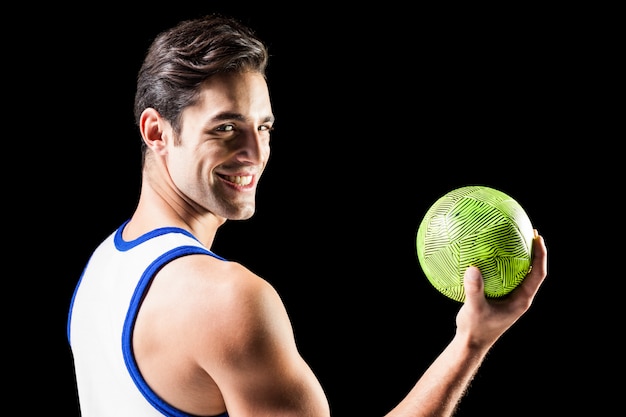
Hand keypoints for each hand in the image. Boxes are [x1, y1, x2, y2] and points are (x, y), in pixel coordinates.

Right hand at [455, 230, 547, 346]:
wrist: (471, 343)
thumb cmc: (475, 329)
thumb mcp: (474, 309)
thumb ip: (474, 290)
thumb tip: (473, 268)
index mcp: (521, 300)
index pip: (537, 274)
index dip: (540, 255)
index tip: (538, 237)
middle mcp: (519, 297)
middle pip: (532, 270)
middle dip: (533, 251)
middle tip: (529, 231)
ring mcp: (509, 297)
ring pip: (518, 273)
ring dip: (518, 256)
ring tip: (511, 238)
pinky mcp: (499, 297)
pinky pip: (501, 276)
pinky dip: (498, 264)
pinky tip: (485, 254)